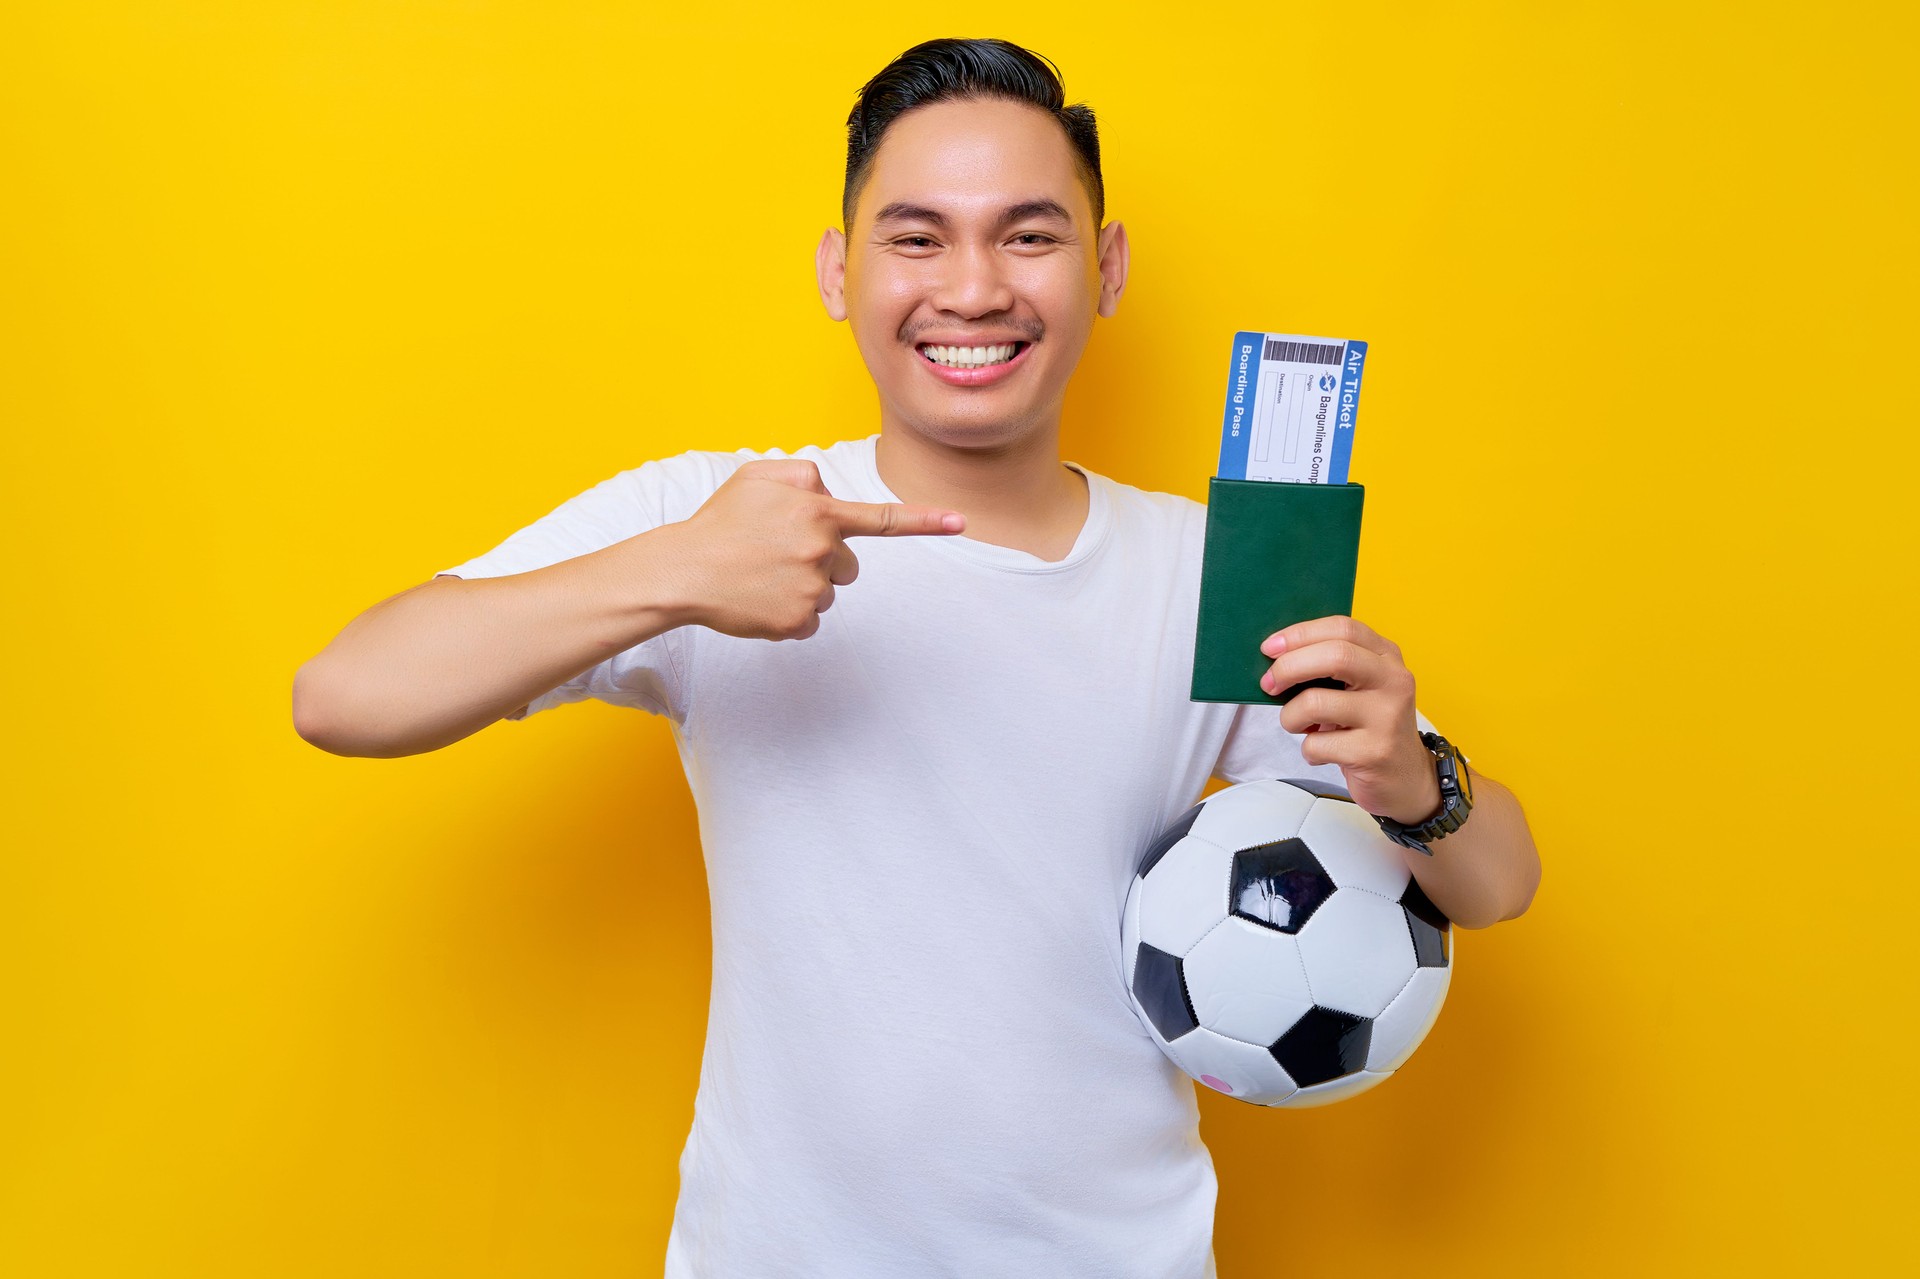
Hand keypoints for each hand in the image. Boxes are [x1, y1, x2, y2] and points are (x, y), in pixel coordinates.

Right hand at [671, 459, 964, 640]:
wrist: (682, 570)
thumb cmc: (719, 522)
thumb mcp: (757, 477)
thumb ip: (802, 475)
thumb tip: (828, 495)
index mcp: (819, 512)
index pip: (883, 519)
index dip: (925, 521)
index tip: (961, 523)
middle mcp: (823, 549)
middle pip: (849, 564)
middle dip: (824, 560)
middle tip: (777, 554)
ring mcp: (812, 588)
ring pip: (827, 593)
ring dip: (803, 586)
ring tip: (761, 575)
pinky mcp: (797, 621)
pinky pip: (809, 621)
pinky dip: (788, 614)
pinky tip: (759, 599)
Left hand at [1257, 615, 1440, 824]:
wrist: (1405, 778)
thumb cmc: (1368, 726)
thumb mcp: (1358, 688)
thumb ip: (1329, 667)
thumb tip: (1275, 656)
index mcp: (1386, 656)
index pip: (1342, 628)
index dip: (1300, 634)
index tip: (1270, 647)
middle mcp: (1393, 681)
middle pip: (1334, 656)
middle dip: (1289, 667)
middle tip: (1269, 684)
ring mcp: (1387, 717)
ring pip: (1316, 702)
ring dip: (1290, 716)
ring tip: (1297, 725)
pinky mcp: (1375, 752)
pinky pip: (1317, 744)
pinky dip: (1307, 750)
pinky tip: (1321, 753)